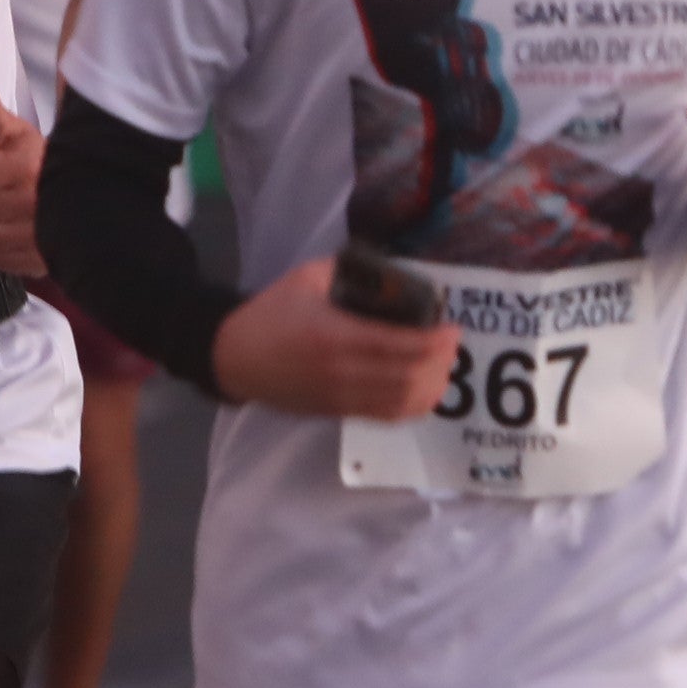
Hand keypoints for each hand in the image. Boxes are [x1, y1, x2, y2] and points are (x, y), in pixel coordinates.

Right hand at [212, 255, 462, 420]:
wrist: (234, 358)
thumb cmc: (270, 313)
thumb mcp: (307, 278)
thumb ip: (350, 272)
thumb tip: (393, 275)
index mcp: (335, 336)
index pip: (399, 346)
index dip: (435, 342)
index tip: (452, 327)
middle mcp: (342, 373)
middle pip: (410, 379)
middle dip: (440, 362)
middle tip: (450, 341)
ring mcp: (342, 398)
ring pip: (403, 404)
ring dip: (433, 385)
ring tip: (441, 362)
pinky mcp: (340, 413)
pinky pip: (388, 415)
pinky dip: (414, 403)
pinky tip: (425, 385)